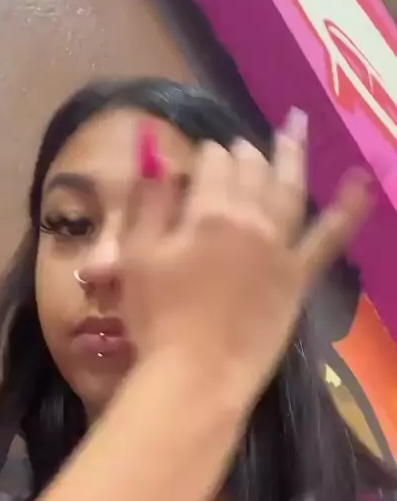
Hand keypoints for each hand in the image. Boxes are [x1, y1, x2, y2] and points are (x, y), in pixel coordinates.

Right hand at [122, 110, 370, 410]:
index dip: (205, 156)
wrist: (196, 376)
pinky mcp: (298, 278)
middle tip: (238, 146)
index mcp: (209, 211)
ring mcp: (281, 248)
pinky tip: (363, 182)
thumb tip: (155, 150)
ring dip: (292, 153)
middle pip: (250, 170)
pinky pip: (329, 239)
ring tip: (296, 124)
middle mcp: (251, 219)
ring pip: (289, 189)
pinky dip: (348, 209)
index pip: (213, 162)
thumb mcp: (136, 255)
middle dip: (242, 153)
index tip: (199, 161)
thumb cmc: (156, 319)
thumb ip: (149, 199)